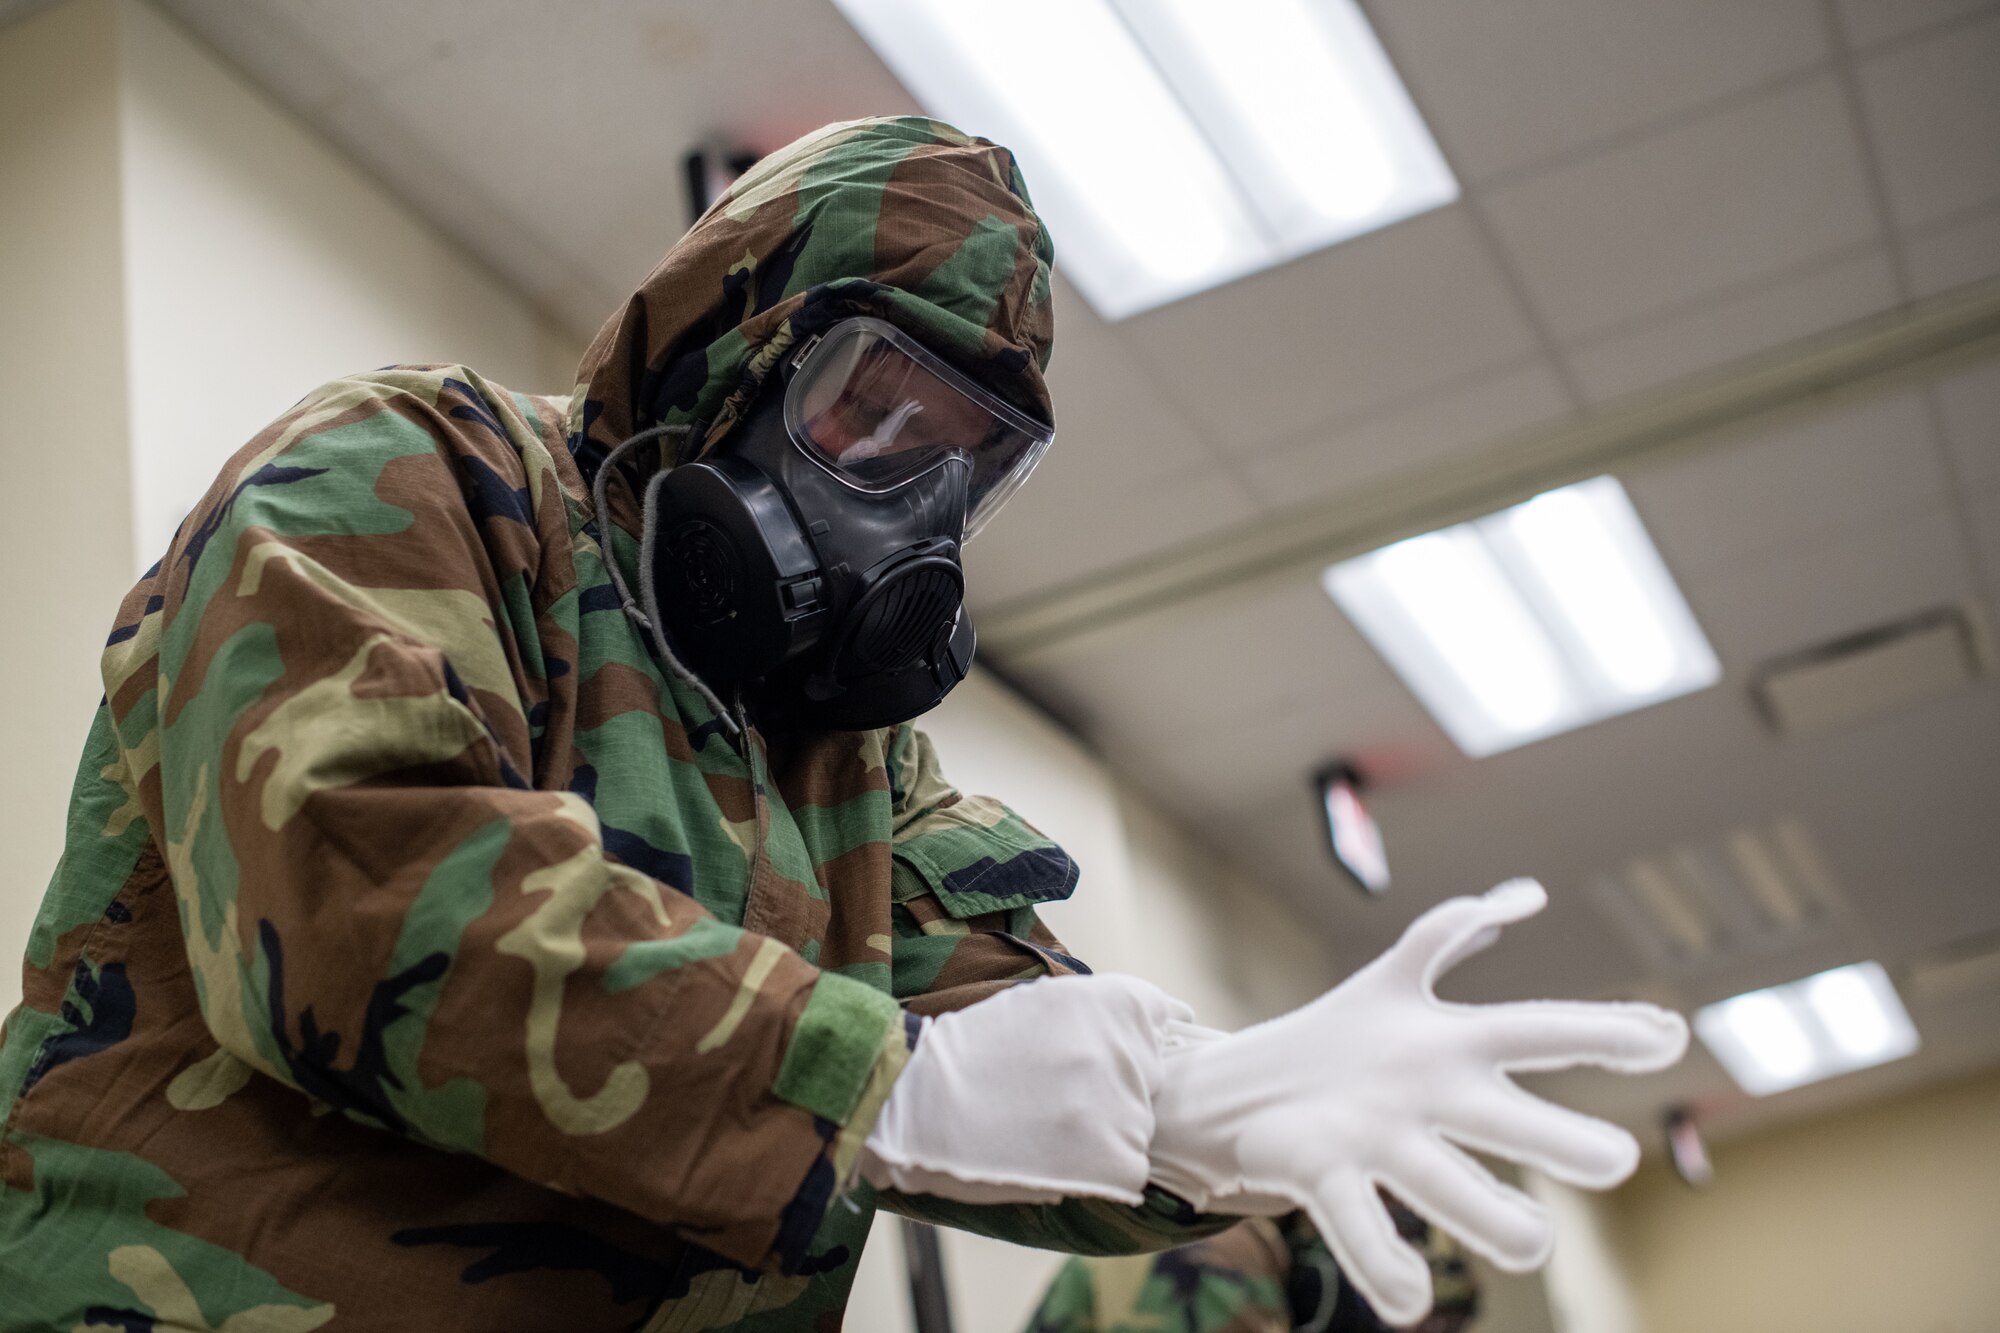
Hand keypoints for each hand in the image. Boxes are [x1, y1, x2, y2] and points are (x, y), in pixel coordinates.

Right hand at [862, 973, 1191, 1205]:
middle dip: (1113, 1087)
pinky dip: (1098, 1170)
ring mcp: (1124, 1107)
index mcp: (1112, 1003)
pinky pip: (1127, 1170)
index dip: (1135, 1039)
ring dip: (1103, 1130)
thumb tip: (1163, 1020)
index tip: (1121, 1050)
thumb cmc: (971, 1052)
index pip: (1160, 1016)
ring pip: (1137, 1126)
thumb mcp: (1040, 1003)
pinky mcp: (1115, 1160)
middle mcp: (1126, 1050)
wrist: (915, 1100)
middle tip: (1051, 1096)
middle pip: (1148, 1077)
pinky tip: (1051, 1155)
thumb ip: (1098, 1012)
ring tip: (1042, 1126)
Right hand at [1146, 879, 1687, 1326]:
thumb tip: (1529, 891)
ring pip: (1448, 1189)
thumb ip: (1455, 933)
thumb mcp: (1394, 979)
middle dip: (1568, 1141)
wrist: (1224, 1087)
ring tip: (1531, 1241)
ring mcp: (1369, 1131)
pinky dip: (1387, 1270)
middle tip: (1616, 1162)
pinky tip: (1412, 1298)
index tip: (1669, 1038)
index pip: (1536, 1028)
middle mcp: (1416, 1084)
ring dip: (1500, 1226)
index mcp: (1445, 1040)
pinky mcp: (1318, 1171)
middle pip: (1505, 1116)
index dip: (1605, 1032)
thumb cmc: (1335, 1039)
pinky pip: (1359, 1232)